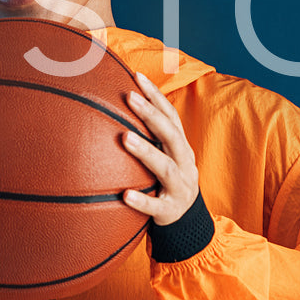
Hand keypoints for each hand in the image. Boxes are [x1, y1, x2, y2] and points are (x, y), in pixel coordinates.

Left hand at [120, 71, 199, 225]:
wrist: (186, 222)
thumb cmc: (166, 181)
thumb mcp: (164, 157)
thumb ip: (148, 137)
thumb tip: (113, 107)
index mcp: (181, 148)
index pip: (171, 116)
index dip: (156, 96)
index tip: (137, 76)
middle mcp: (184, 164)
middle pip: (171, 135)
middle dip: (151, 115)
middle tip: (129, 97)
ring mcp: (180, 188)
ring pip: (165, 168)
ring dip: (146, 151)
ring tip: (124, 137)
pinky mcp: (170, 211)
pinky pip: (156, 206)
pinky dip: (142, 201)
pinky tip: (125, 195)